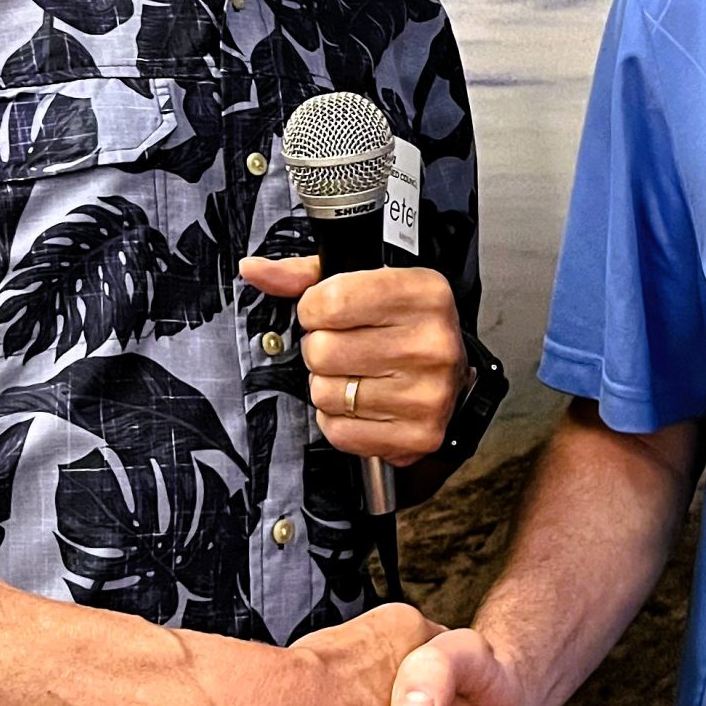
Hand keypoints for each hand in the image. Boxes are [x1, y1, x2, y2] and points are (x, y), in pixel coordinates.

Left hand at [238, 254, 467, 466]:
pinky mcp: (418, 435)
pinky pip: (339, 431)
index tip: (329, 312)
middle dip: (320, 349)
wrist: (452, 373)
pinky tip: (364, 403)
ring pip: (325, 393)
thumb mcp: (364, 283)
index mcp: (423, 293)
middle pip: (322, 350)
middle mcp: (431, 343)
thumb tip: (253, 269)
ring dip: (329, 385)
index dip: (314, 308)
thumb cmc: (403, 325)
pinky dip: (340, 420)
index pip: (330, 301)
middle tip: (346, 346)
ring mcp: (427, 393)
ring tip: (358, 375)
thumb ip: (305, 275)